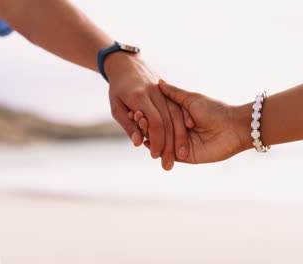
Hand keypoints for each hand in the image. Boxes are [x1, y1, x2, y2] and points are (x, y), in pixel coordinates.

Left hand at [104, 52, 188, 169]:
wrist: (127, 63)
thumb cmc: (118, 88)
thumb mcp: (116, 107)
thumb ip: (128, 125)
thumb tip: (139, 144)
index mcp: (140, 96)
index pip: (155, 122)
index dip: (158, 141)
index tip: (157, 156)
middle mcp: (156, 93)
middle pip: (168, 122)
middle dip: (170, 145)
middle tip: (169, 165)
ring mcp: (166, 92)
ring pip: (177, 117)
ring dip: (180, 138)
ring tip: (180, 156)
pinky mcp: (172, 93)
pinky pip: (180, 110)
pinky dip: (183, 125)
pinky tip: (186, 140)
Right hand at [146, 80, 252, 163]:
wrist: (233, 127)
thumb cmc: (215, 110)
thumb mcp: (191, 99)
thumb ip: (174, 94)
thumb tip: (158, 82)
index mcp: (182, 117)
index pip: (160, 116)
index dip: (148, 112)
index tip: (137, 106)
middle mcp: (180, 131)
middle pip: (158, 130)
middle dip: (146, 124)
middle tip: (136, 116)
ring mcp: (182, 144)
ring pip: (161, 142)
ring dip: (149, 135)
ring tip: (140, 125)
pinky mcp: (186, 157)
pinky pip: (168, 154)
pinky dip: (158, 149)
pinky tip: (147, 142)